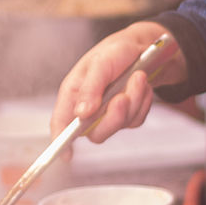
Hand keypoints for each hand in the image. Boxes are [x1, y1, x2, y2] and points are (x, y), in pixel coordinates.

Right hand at [52, 21, 184, 143]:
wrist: (145, 47)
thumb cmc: (116, 50)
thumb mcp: (100, 63)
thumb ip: (90, 88)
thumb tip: (80, 114)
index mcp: (73, 93)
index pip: (60, 123)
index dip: (60, 141)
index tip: (66, 156)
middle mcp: (88, 108)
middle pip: (94, 133)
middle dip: (113, 117)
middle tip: (123, 97)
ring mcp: (108, 113)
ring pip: (119, 126)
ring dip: (133, 102)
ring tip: (138, 77)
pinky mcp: (127, 115)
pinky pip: (136, 120)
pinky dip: (143, 102)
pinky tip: (141, 84)